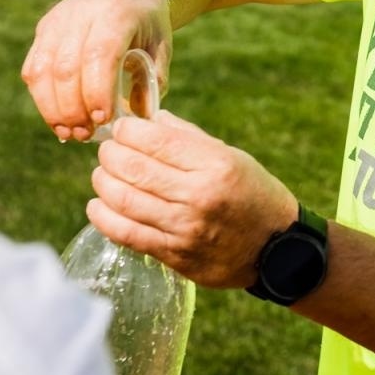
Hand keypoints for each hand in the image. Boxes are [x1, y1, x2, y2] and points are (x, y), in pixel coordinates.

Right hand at [22, 0, 172, 140]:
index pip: (99, 55)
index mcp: (116, 14)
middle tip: (84, 135)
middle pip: (66, 67)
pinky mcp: (44, 29)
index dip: (97, 91)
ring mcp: (58, 20)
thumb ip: (153, 80)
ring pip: (42, 70)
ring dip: (52, 108)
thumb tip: (139, 118)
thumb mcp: (161, 46)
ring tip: (69, 133)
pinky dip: (41, 98)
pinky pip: (34, 68)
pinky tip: (58, 119)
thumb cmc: (148, 22)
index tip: (103, 120)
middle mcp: (81, 13)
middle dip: (72, 108)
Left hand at [90, 110, 299, 287]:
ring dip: (103, 183)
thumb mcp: (231, 157)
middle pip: (133, 168)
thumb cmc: (254, 195)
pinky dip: (104, 217)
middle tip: (107, 150)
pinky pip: (126, 234)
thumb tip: (149, 119)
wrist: (277, 249)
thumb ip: (188, 137)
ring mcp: (185, 228)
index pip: (156, 140)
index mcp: (216, 165)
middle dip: (110, 154)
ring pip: (124, 199)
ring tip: (103, 175)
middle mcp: (199, 195)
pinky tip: (98, 206)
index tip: (121, 128)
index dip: (128, 131)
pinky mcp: (175, 255)